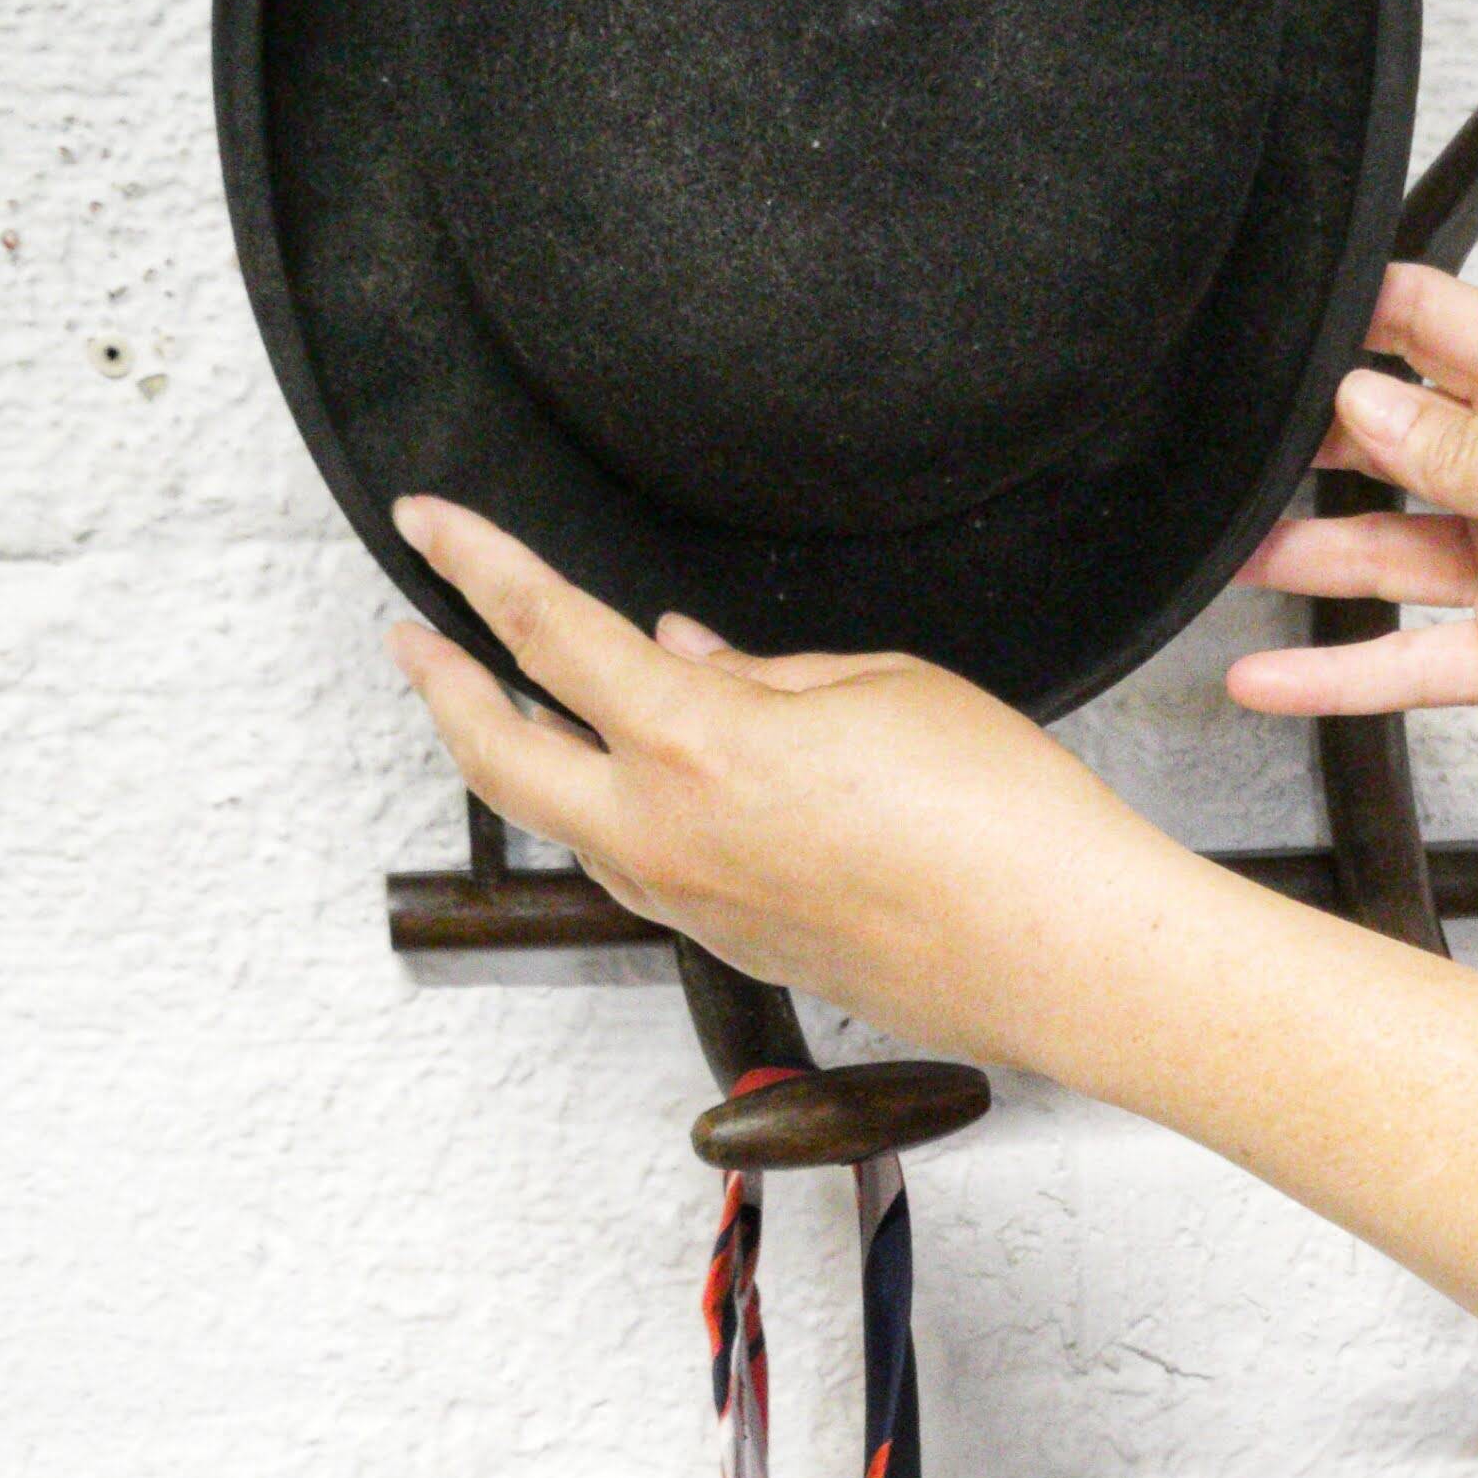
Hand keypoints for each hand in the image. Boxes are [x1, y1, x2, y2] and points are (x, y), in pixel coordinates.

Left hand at [384, 498, 1169, 1070]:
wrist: (1064, 952)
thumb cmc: (1000, 819)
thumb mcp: (884, 687)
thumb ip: (764, 673)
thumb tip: (689, 658)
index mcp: (696, 744)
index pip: (548, 632)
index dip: (478, 566)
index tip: (428, 525)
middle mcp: (669, 835)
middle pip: (501, 758)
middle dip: (444, 689)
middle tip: (413, 640)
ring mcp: (698, 905)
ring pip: (565, 826)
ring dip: (522, 762)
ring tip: (507, 711)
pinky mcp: (743, 949)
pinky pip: (642, 870)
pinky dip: (615, 814)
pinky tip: (641, 785)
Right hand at [1228, 266, 1477, 782]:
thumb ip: (1463, 453)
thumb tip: (1366, 402)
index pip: (1446, 330)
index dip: (1369, 314)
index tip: (1289, 308)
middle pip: (1403, 445)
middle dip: (1320, 440)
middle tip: (1234, 445)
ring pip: (1395, 553)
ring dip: (1312, 557)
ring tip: (1225, 553)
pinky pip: (1415, 661)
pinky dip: (1344, 674)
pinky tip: (1275, 679)